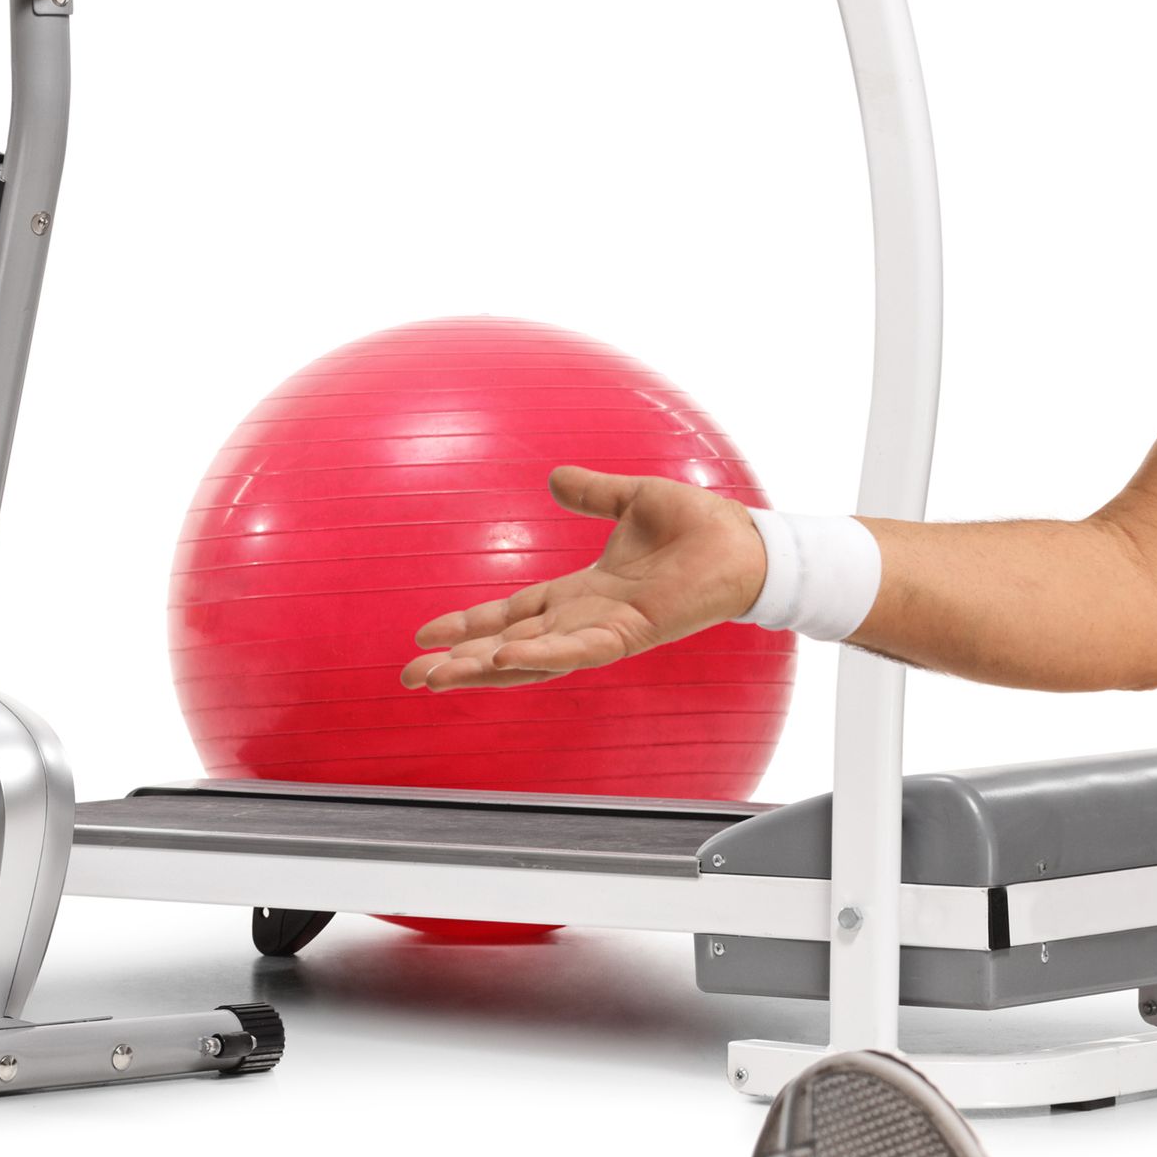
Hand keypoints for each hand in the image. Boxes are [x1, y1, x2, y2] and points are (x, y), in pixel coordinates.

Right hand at [401, 464, 772, 688]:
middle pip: (508, 647)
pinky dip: (540, 656)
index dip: (470, 625)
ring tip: (436, 679)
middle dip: (459, 663)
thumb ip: (593, 494)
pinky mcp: (630, 634)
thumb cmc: (700, 526)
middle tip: (411, 677)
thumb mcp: (633, 500)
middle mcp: (587, 619)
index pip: (513, 613)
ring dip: (483, 670)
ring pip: (531, 660)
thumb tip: (555, 477)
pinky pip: (577, 652)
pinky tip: (502, 660)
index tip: (426, 635)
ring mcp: (606, 631)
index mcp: (583, 592)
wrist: (746, 542)